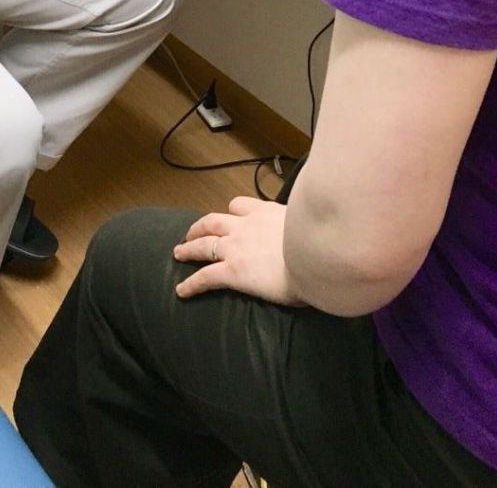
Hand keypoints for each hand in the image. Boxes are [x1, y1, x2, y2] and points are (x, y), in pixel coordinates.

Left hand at [172, 198, 305, 305]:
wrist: (313, 255)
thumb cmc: (318, 242)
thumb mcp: (308, 223)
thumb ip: (299, 225)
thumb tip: (309, 232)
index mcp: (265, 212)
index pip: (240, 205)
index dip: (231, 211)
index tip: (228, 215)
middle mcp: (246, 225)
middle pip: (214, 221)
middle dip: (200, 226)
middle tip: (192, 233)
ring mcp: (236, 247)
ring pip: (204, 244)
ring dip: (189, 247)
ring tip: (179, 252)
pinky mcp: (231, 271)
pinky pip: (205, 277)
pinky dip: (191, 283)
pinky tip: (181, 290)